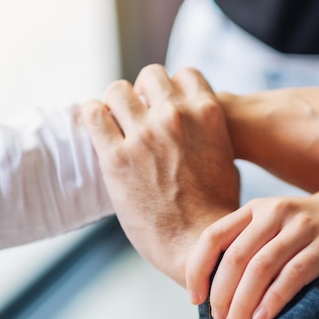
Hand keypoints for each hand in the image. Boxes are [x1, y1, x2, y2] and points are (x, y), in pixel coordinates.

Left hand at [81, 65, 239, 286]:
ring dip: (116, 104)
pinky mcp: (116, 157)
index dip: (172, 90)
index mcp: (207, 113)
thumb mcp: (225, 159)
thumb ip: (207, 133)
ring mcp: (144, 134)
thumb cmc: (215, 209)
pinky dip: (93, 117)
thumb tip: (193, 126)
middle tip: (139, 116)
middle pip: (149, 75)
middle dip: (143, 93)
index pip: (184, 74)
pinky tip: (98, 130)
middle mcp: (175, 116)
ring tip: (116, 125)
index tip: (164, 106)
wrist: (197, 244)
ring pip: (117, 90)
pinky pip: (93, 114)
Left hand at [187, 169, 318, 318]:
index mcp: (255, 209)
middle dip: (222, 296)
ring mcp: (302, 226)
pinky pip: (294, 274)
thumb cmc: (310, 226)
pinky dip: (274, 298)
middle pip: (235, 257)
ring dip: (243, 303)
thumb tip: (216, 294)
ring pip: (261, 267)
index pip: (212, 237)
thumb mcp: (275, 225)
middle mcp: (275, 213)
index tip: (196, 299)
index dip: (198, 270)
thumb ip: (249, 247)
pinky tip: (262, 318)